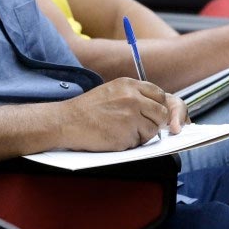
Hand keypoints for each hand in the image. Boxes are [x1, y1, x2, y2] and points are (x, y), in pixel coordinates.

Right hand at [57, 78, 174, 150]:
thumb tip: (154, 107)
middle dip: (156, 123)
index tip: (156, 115)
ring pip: (153, 130)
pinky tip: (115, 137)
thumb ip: (133, 95)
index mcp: (129, 85)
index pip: (159, 95)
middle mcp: (133, 97)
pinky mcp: (127, 133)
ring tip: (122, 131)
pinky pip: (140, 142)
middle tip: (141, 126)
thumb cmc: (87, 109)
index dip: (160, 107)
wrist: (67, 121)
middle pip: (161, 113)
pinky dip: (130, 143)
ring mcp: (131, 115)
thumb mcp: (112, 91)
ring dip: (142, 134)